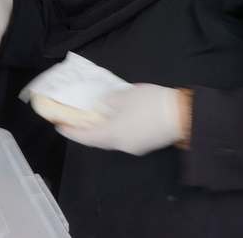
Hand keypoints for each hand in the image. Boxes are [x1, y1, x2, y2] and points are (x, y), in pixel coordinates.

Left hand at [56, 83, 186, 155]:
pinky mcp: (146, 144)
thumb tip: (102, 106)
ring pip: (113, 139)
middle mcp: (121, 145)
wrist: (182, 115)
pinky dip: (117, 129)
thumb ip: (109, 101)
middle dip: (86, 131)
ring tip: (97, 117)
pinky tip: (118, 118)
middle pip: (99, 140)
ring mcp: (135, 146)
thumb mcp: (125, 95)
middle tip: (77, 121)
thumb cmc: (149, 104)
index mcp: (112, 134)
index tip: (59, 126)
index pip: (85, 136)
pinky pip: (125, 137)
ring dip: (103, 130)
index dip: (71, 132)